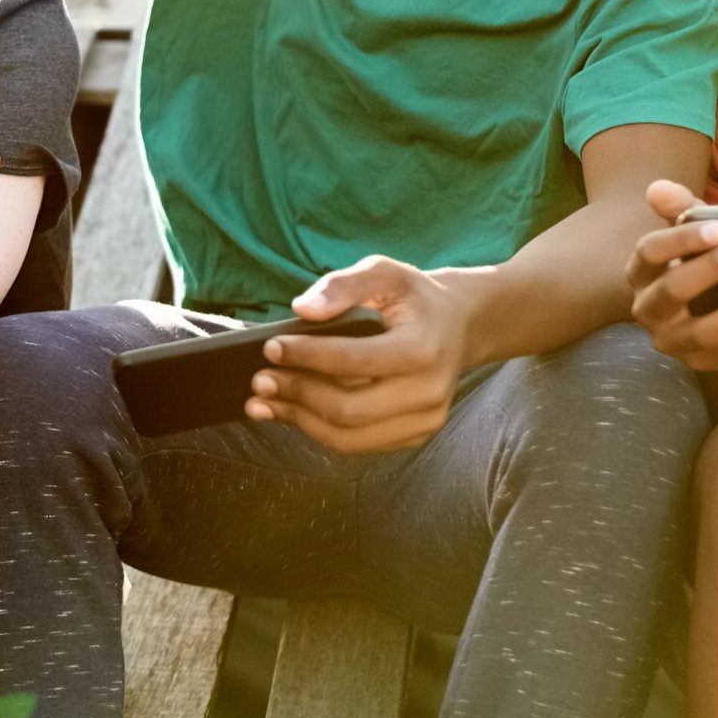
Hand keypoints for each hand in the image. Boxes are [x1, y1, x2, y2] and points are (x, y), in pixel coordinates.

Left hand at [249, 256, 469, 454]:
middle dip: (297, 395)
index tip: (270, 348)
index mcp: (423, 348)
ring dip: (298, 420)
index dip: (305, 356)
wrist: (458, 326)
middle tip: (259, 380)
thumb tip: (302, 310)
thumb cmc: (414, 298)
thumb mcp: (384, 273)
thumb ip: (343, 286)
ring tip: (262, 402)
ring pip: (348, 437)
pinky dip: (317, 430)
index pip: (352, 361)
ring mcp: (424, 421)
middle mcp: (429, 392)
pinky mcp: (414, 435)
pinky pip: (357, 444)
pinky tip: (290, 411)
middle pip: (348, 409)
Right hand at [627, 177, 717, 375]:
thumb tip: (658, 187)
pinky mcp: (702, 363)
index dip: (683, 240)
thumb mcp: (691, 234)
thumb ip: (681, 209)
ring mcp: (673, 341)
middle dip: (716, 267)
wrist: (701, 315)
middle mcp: (647, 310)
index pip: (650, 252)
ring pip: (704, 332)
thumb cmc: (697, 263)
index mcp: (640, 272)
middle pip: (675, 290)